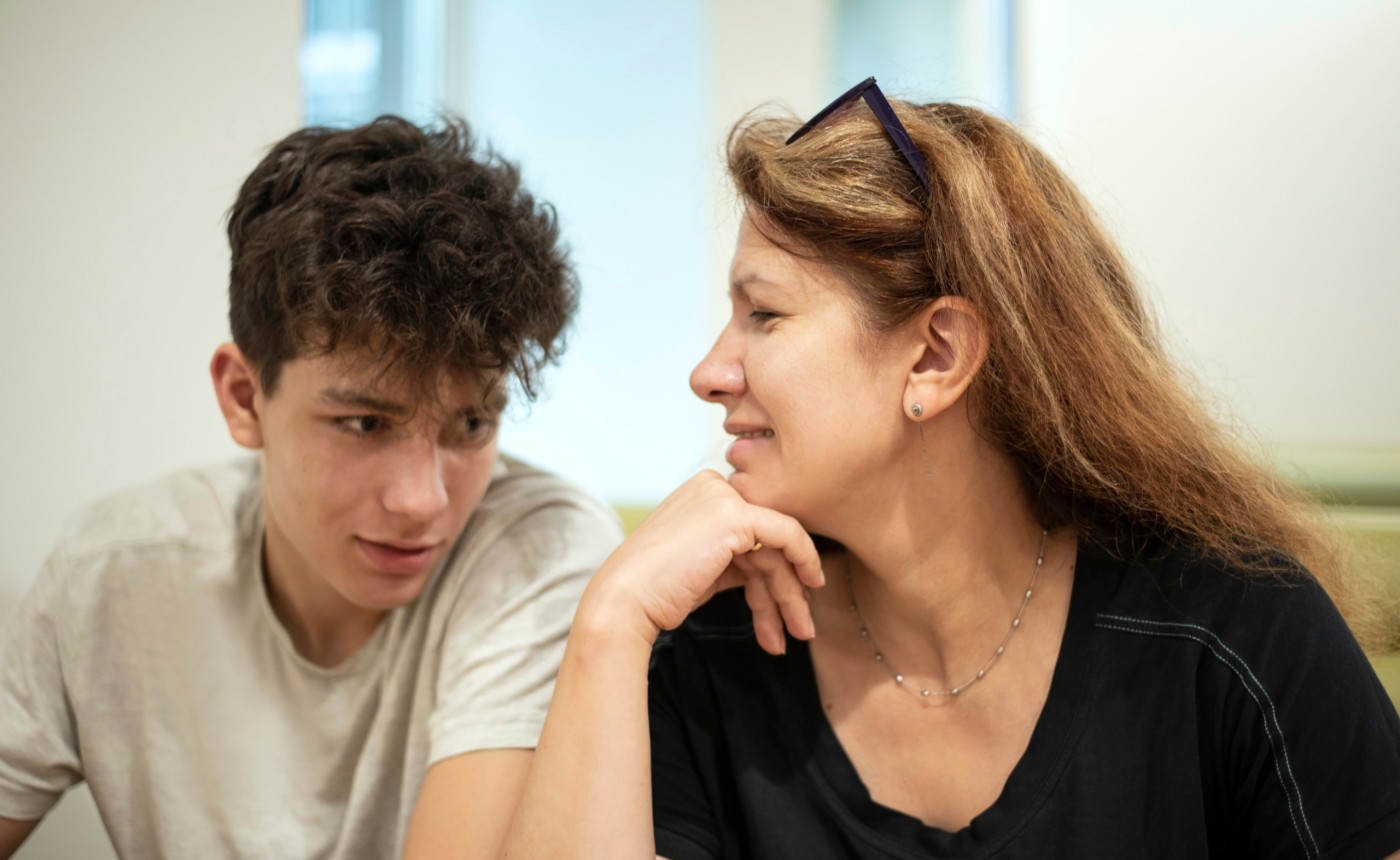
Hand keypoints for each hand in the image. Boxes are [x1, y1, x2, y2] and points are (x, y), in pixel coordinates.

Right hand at [581, 470, 823, 653]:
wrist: (625, 601)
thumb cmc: (657, 592)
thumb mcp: (705, 567)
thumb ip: (737, 559)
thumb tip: (779, 574)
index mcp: (701, 495)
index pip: (751, 532)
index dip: (773, 573)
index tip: (788, 608)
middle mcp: (712, 487)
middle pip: (765, 542)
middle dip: (785, 589)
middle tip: (801, 628)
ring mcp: (723, 498)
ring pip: (778, 547)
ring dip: (790, 596)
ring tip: (799, 633)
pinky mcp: (735, 515)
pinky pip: (787, 534)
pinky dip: (805, 561)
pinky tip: (809, 591)